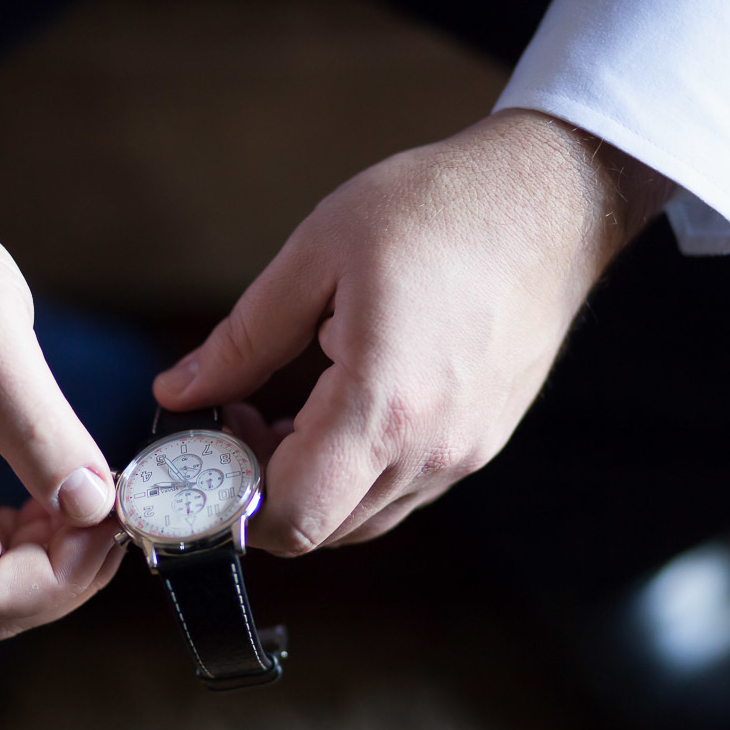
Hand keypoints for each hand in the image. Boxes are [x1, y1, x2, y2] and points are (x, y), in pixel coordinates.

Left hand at [155, 110, 671, 554]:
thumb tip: (178, 393)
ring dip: (307, 485)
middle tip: (238, 418)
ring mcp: (462, 454)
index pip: (293, 515)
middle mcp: (430, 448)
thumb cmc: (438, 210)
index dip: (233, 502)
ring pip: (359, 518)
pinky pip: (399, 492)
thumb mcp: (318, 255)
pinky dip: (352, 474)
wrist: (551, 200)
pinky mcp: (479, 444)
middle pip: (320, 529)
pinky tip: (339, 409)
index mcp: (383, 403)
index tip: (209, 447)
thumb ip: (242, 340)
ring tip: (286, 410)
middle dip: (261, 490)